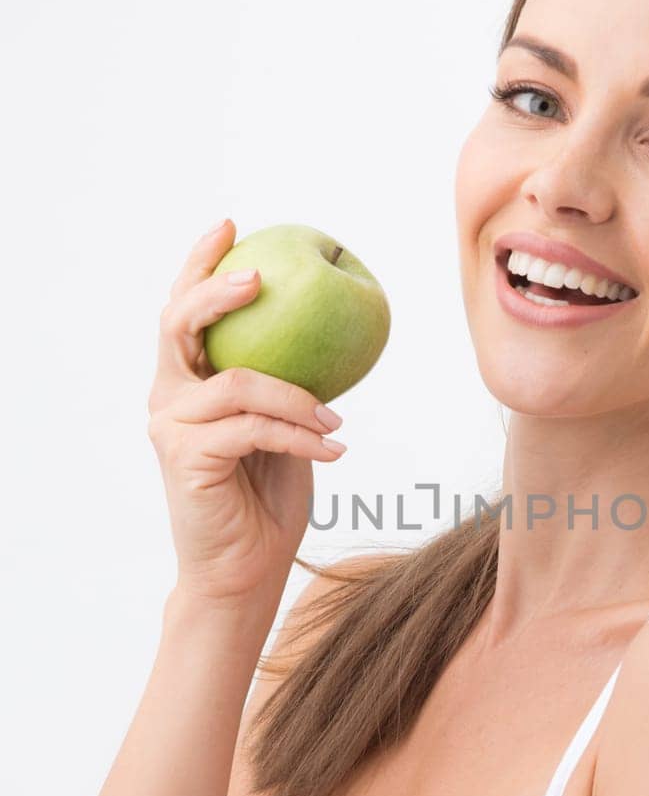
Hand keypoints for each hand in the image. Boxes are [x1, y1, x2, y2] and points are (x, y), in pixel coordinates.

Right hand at [147, 218, 347, 606]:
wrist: (244, 570)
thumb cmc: (268, 498)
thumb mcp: (284, 428)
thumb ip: (287, 384)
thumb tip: (331, 330)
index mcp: (186, 382)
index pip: (183, 312)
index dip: (200, 264)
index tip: (231, 226)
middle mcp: (168, 397)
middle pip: (178, 324)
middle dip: (216, 292)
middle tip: (260, 279)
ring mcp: (169, 427)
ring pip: (236, 383)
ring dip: (297, 398)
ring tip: (334, 423)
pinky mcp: (184, 458)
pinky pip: (252, 428)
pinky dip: (299, 435)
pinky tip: (333, 448)